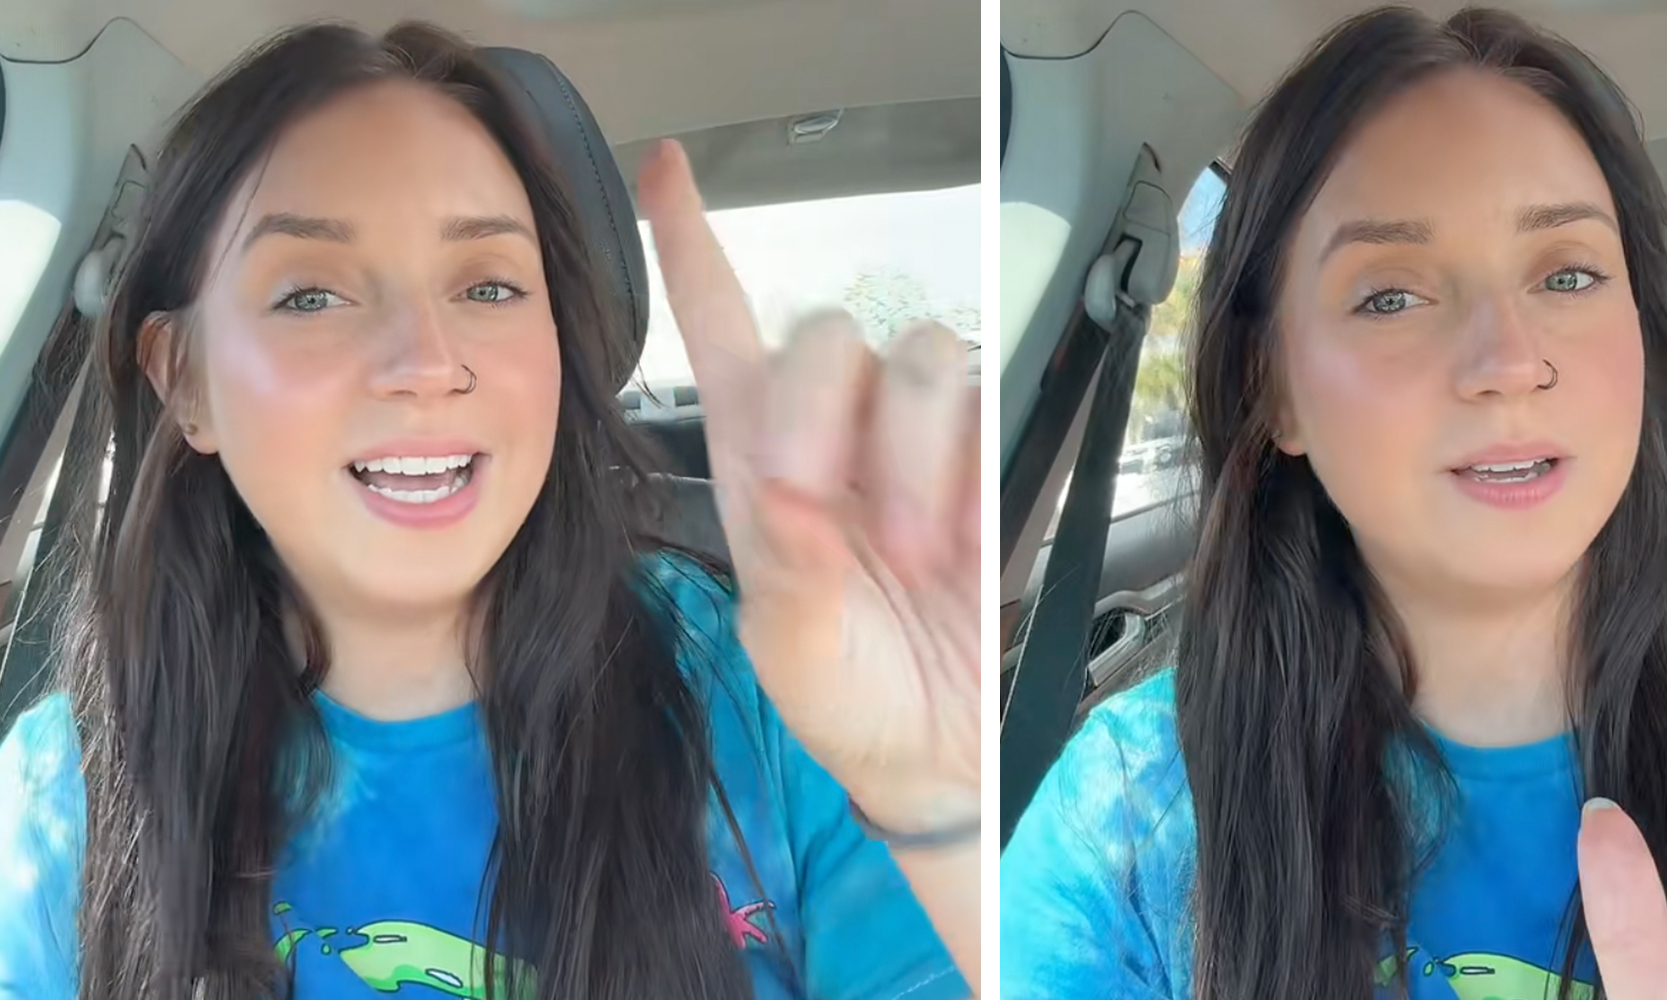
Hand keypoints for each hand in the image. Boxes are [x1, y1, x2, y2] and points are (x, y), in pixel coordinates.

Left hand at [635, 140, 978, 833]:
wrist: (937, 747)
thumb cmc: (846, 695)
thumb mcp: (789, 651)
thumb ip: (786, 575)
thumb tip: (791, 501)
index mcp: (756, 459)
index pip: (721, 324)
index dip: (691, 244)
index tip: (664, 170)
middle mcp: (833, 432)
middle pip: (827, 332)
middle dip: (816, 413)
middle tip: (818, 507)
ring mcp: (915, 443)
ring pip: (913, 358)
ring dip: (903, 451)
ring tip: (904, 547)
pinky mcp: (987, 459)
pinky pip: (984, 405)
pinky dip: (964, 472)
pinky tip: (951, 542)